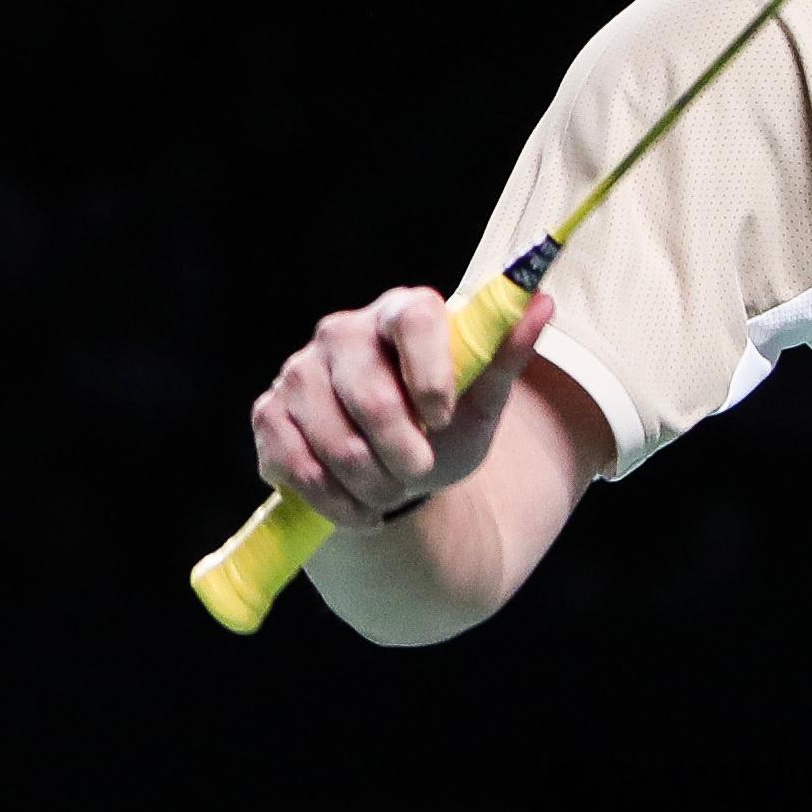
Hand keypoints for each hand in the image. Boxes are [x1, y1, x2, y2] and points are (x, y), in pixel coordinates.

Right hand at [251, 286, 554, 529]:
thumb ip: (506, 354)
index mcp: (402, 312)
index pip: (414, 318)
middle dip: (401, 452)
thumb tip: (542, 302)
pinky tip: (357, 509)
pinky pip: (294, 463)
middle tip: (421, 474)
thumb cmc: (443, 425)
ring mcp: (299, 370)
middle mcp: (343, 330)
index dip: (430, 373)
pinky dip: (332, 499)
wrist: (394, 472)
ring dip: (369, 483)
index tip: (443, 419)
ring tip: (390, 491)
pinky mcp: (269, 413)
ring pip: (331, 438)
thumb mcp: (483, 398)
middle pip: (368, 392)